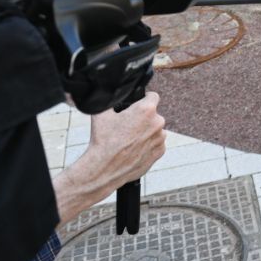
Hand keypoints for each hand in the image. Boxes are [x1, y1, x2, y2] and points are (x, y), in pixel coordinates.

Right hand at [52, 92, 166, 224]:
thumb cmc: (103, 141)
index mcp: (146, 110)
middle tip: (128, 126)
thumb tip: (109, 93)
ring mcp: (160, 138)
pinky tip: (134, 148)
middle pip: (153, 115)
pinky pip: (156, 144)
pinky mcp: (159, 152)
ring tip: (129, 139)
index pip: (153, 96)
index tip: (137, 105)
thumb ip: (109, 99)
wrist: (104, 168)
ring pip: (155, 130)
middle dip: (142, 118)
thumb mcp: (101, 113)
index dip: (144, 99)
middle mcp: (157, 122)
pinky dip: (148, 145)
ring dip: (146, 132)